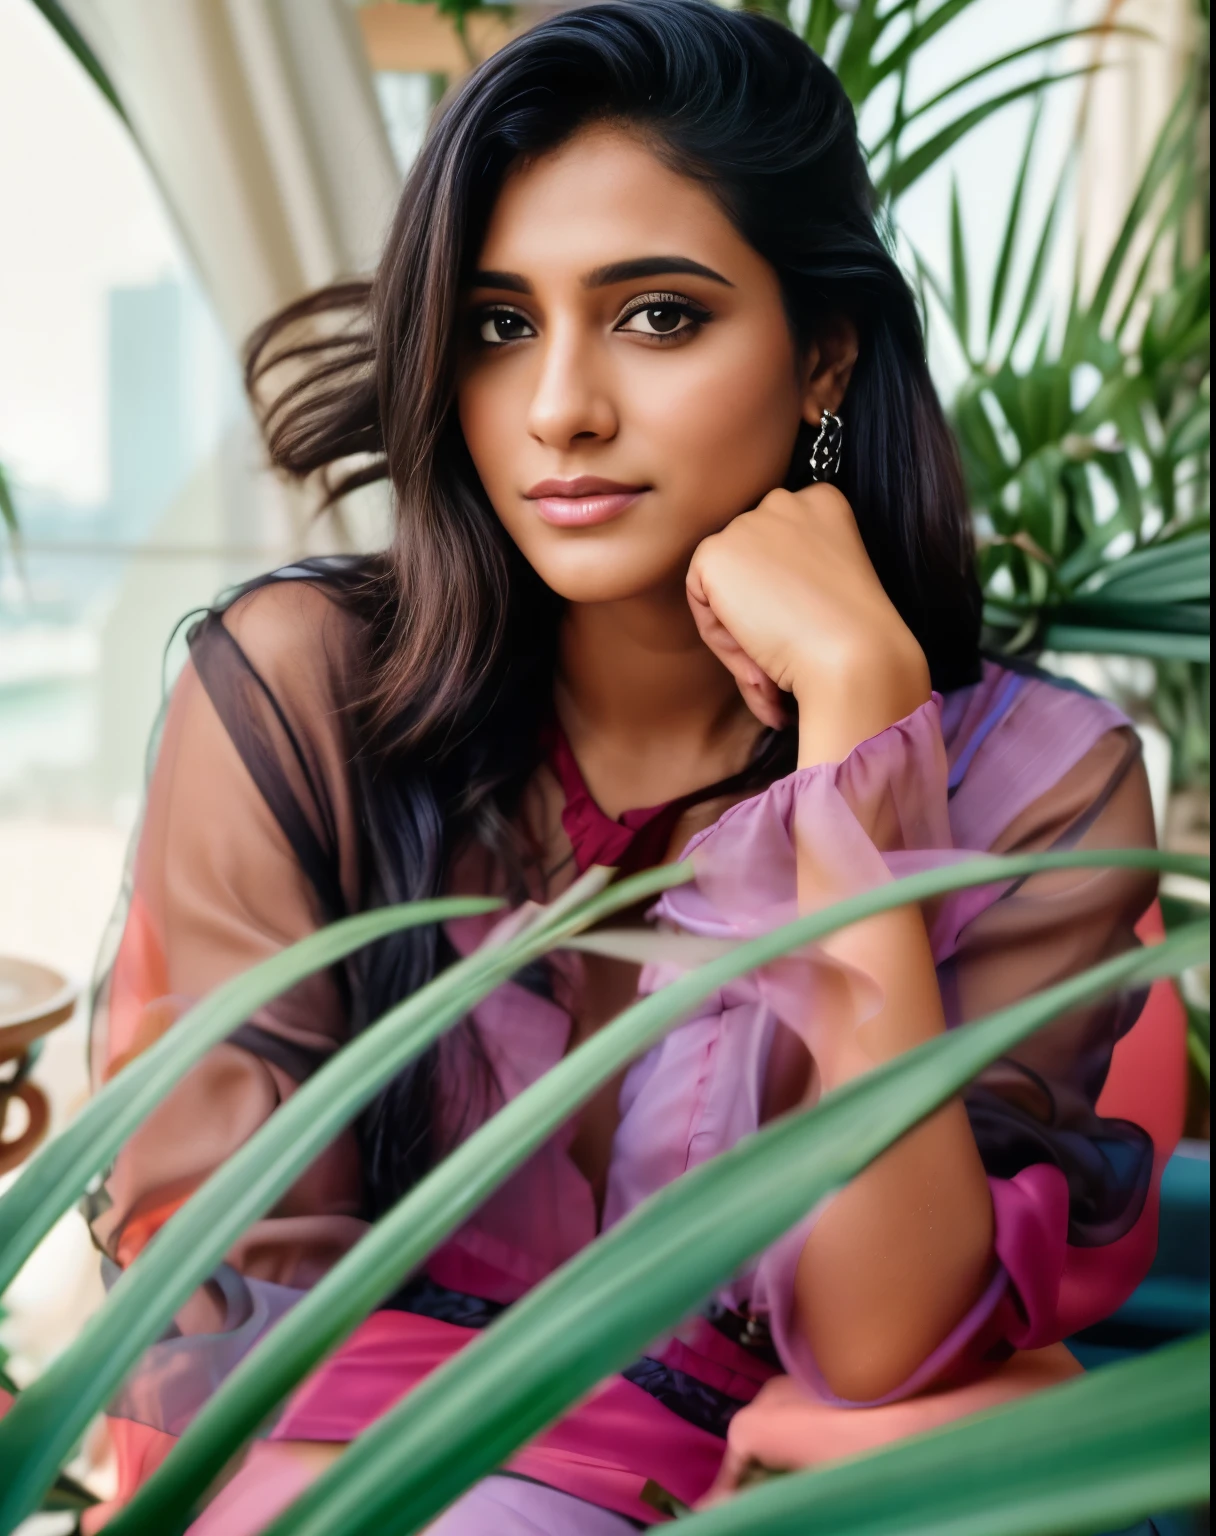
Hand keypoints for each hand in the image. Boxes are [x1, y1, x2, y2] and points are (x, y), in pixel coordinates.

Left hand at [685, 485, 930, 761]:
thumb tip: (757, 609)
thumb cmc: (852, 634)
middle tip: (782, 655)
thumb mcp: (829, 583)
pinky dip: (719, 637)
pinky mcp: (715, 553)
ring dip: (739, 633)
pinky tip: (754, 650)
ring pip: (723, 585)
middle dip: (758, 614)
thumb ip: (794, 576)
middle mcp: (783, 501)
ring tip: (770, 665)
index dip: (782, 596)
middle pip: (748, 564)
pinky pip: (699, 600)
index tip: (800, 629)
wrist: (851, 652)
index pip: (777, 547)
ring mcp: (746, 524)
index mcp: (821, 503)